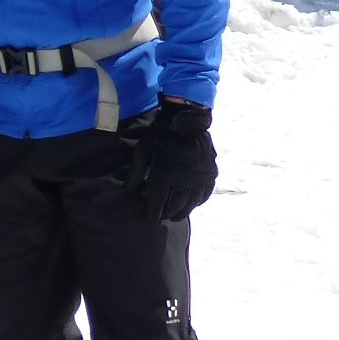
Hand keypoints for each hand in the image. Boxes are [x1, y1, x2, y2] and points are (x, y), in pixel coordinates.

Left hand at [122, 97, 216, 221]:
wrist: (187, 119)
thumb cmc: (161, 133)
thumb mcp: (143, 149)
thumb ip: (135, 171)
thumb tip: (128, 191)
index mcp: (165, 174)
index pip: (157, 202)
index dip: (152, 213)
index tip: (148, 220)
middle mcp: (184, 180)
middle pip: (174, 206)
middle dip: (166, 215)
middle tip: (161, 218)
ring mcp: (199, 178)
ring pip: (191, 203)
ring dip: (182, 211)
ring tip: (175, 216)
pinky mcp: (210, 173)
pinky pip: (205, 194)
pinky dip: (197, 202)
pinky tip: (192, 204)